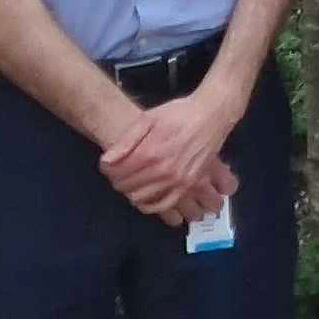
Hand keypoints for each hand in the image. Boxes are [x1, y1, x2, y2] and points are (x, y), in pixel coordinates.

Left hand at [101, 91, 235, 220]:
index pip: (117, 172)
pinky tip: (147, 198)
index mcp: (150, 152)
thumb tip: (106, 161)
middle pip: (127, 187)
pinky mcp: (189, 185)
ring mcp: (177, 181)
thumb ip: (126, 141)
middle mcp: (163, 171)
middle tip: (119, 172)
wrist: (211, 115)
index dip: (107, 169)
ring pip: (142, 199)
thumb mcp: (148, 118)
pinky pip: (164, 205)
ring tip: (132, 182)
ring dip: (131, 192)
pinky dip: (151, 205)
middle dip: (118, 181)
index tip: (108, 164)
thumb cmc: (178, 113)